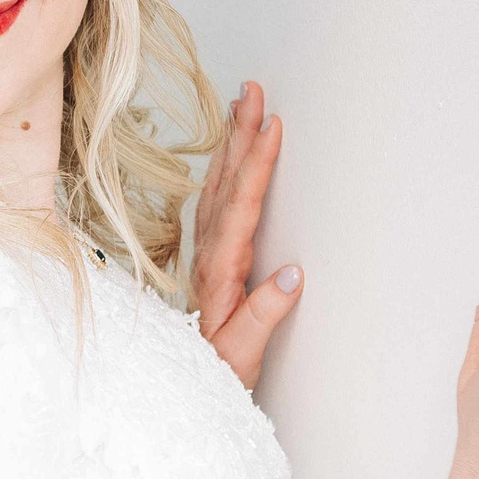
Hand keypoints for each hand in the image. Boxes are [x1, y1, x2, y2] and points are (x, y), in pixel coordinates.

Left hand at [191, 81, 303, 389]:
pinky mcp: (213, 258)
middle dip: (240, 135)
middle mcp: (210, 255)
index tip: (270, 127)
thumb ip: (265, 315)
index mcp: (220, 271)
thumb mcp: (243, 354)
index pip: (241, 207)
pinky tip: (231, 155)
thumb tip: (294, 274)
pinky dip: (227, 171)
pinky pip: (219, 201)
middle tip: (251, 91)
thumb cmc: (218, 373)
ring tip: (242, 107)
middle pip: (226, 184)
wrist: (185, 387)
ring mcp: (209, 254)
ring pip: (221, 187)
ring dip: (232, 145)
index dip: (256, 165)